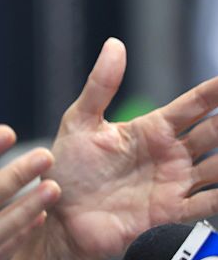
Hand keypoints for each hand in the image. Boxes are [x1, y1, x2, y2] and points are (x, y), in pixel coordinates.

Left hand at [43, 37, 217, 259]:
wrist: (58, 216)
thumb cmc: (67, 168)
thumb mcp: (80, 121)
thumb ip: (100, 85)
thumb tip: (114, 44)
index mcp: (150, 130)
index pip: (194, 106)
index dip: (216, 92)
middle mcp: (169, 155)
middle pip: (215, 133)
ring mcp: (173, 184)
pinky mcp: (170, 212)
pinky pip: (208, 203)